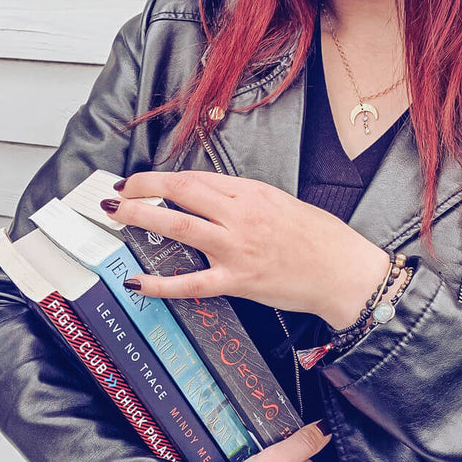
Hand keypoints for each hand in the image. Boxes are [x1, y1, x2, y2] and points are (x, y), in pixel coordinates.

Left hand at [106, 171, 388, 327]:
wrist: (344, 271)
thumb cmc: (320, 238)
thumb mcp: (282, 204)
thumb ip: (245, 200)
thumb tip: (210, 199)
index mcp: (253, 193)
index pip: (197, 178)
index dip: (163, 178)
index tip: (143, 181)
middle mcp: (241, 215)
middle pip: (182, 192)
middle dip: (143, 188)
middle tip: (118, 193)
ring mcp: (237, 248)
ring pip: (180, 225)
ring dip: (143, 217)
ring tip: (117, 215)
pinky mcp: (239, 280)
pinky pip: (191, 282)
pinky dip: (160, 283)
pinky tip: (136, 281)